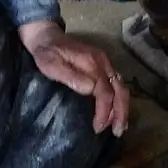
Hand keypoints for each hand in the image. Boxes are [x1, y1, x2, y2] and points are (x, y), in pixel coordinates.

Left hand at [18, 20, 129, 136]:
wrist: (45, 36)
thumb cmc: (46, 53)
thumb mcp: (51, 64)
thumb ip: (70, 76)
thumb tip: (90, 90)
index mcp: (92, 63)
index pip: (105, 92)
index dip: (104, 111)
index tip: (97, 127)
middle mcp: (103, 63)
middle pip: (120, 90)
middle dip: (121, 113)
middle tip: (117, 132)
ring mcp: (105, 64)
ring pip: (121, 89)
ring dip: (122, 109)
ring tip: (118, 127)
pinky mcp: (103, 67)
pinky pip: (117, 86)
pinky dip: (119, 101)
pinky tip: (116, 113)